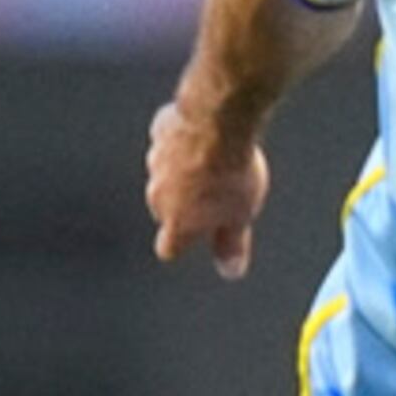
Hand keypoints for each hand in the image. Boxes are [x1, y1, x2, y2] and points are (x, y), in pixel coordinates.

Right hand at [148, 101, 270, 277]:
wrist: (218, 124)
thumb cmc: (230, 175)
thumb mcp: (240, 216)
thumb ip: (231, 244)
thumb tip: (231, 271)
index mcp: (177, 222)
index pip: (168, 247)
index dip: (180, 242)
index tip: (193, 234)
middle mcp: (158, 196)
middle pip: (167, 208)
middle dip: (185, 201)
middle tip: (216, 190)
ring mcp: (155, 162)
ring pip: (166, 172)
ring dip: (183, 169)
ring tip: (215, 158)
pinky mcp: (159, 132)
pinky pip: (167, 140)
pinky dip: (180, 139)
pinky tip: (204, 133)